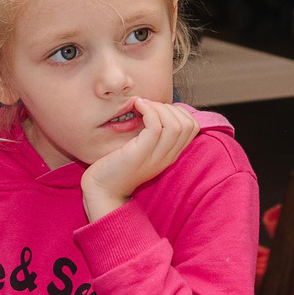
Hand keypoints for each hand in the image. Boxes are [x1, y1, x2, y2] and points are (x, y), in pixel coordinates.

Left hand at [79, 98, 199, 222]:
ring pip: (175, 125)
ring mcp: (155, 157)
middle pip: (187, 125)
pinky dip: (149, 110)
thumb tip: (154, 107)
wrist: (101, 190)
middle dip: (169, 107)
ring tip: (141, 104)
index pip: (192, 127)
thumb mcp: (140, 148)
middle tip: (147, 105)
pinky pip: (155, 127)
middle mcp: (167, 157)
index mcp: (170, 155)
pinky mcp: (140, 154)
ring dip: (159, 107)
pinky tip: (136, 106)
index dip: (179, 110)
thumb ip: (151, 133)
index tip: (157, 108)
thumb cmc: (116, 165)